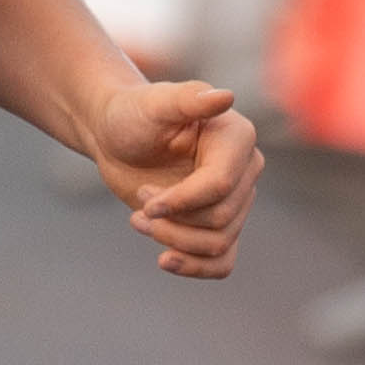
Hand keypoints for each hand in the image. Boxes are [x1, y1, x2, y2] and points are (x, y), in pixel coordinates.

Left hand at [91, 74, 259, 273]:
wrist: (118, 138)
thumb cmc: (132, 115)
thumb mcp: (152, 105)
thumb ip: (186, 100)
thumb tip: (225, 97)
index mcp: (238, 137)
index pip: (221, 186)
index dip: (182, 201)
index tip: (145, 201)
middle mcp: (245, 169)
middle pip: (220, 219)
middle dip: (174, 221)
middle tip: (141, 203)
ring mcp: (236, 199)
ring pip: (218, 243)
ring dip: (174, 241)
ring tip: (138, 221)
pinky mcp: (219, 224)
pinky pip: (222, 261)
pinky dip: (195, 268)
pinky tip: (164, 260)